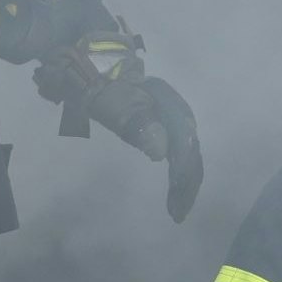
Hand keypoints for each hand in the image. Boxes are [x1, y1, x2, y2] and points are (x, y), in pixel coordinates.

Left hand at [38, 48, 204, 219]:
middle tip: (177, 214)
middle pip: (190, 150)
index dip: (181, 171)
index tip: (175, 197)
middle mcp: (176, 110)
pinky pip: (178, 153)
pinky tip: (175, 191)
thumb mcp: (111, 103)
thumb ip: (136, 123)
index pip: (183, 141)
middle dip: (186, 184)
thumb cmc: (98, 84)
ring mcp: (171, 118)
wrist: (90, 67)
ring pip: (187, 154)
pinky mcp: (164, 126)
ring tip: (177, 210)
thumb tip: (159, 152)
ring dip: (184, 184)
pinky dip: (178, 174)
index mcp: (167, 102)